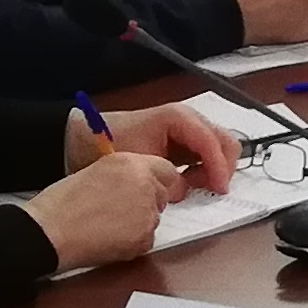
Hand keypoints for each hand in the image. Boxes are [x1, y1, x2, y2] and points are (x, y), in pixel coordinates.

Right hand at [19, 151, 180, 270]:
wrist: (50, 231)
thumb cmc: (62, 203)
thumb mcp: (97, 170)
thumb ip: (126, 173)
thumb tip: (141, 182)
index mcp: (131, 164)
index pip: (166, 170)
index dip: (155, 181)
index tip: (146, 189)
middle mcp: (145, 186)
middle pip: (162, 195)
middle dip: (147, 202)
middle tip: (117, 209)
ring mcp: (147, 213)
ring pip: (154, 218)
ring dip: (139, 222)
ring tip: (108, 224)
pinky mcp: (144, 238)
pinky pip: (147, 239)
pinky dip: (133, 241)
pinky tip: (109, 237)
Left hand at [88, 101, 240, 194]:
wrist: (84, 138)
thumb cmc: (107, 144)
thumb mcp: (136, 162)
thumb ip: (166, 176)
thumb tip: (185, 189)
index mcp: (176, 117)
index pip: (210, 140)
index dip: (219, 166)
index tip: (219, 189)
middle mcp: (186, 118)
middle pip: (223, 140)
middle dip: (222, 166)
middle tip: (211, 189)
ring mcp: (186, 128)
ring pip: (219, 146)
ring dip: (215, 168)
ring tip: (195, 186)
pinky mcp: (182, 139)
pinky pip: (206, 152)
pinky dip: (206, 168)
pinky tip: (190, 181)